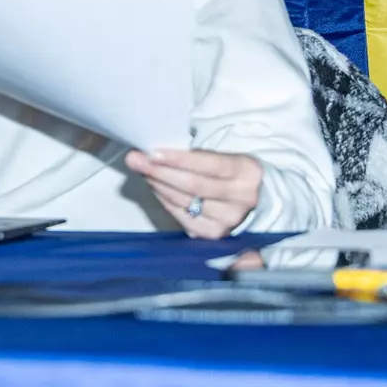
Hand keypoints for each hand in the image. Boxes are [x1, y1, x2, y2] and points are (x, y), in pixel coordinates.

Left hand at [126, 148, 262, 238]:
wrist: (251, 197)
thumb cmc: (228, 171)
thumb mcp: (223, 156)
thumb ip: (195, 155)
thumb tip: (153, 152)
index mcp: (248, 172)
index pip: (209, 164)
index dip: (178, 159)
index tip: (152, 153)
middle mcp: (243, 198)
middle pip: (193, 185)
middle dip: (159, 171)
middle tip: (135, 160)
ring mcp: (230, 219)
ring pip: (184, 201)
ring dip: (158, 185)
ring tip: (143, 171)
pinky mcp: (215, 234)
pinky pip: (182, 217)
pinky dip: (165, 201)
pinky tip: (156, 189)